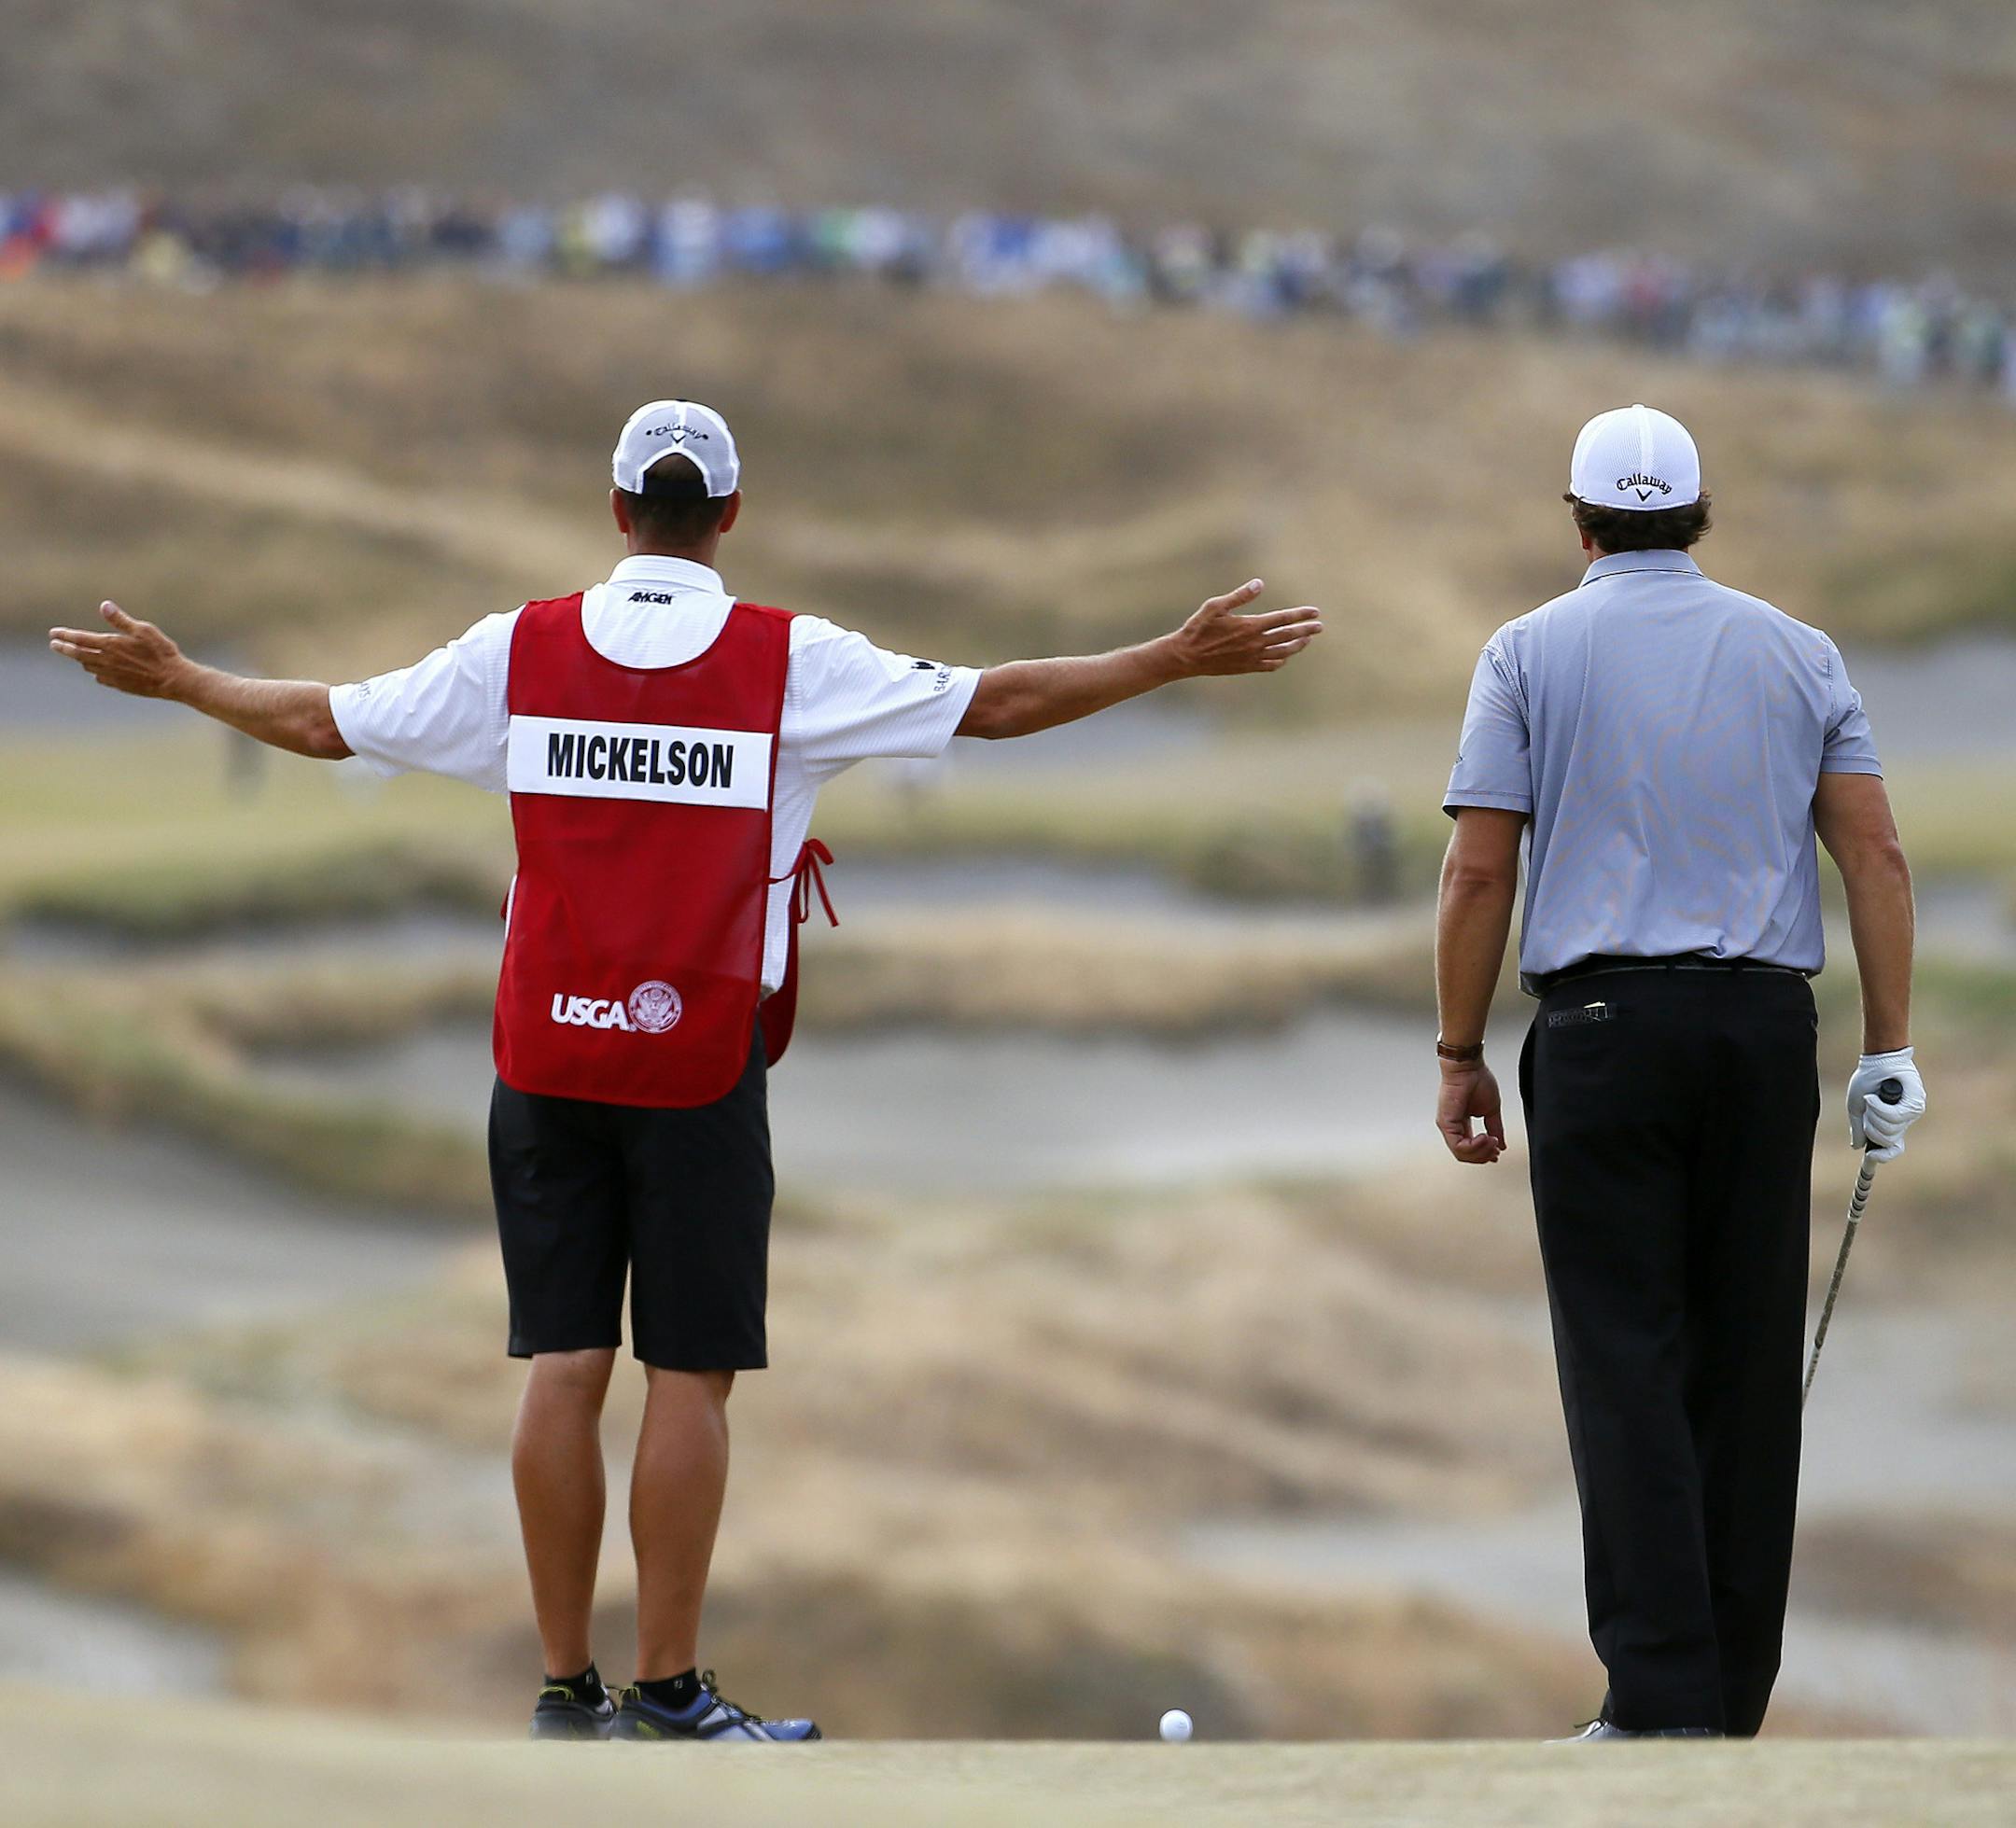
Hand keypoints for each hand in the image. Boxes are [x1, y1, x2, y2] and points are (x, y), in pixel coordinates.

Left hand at [48, 602, 190, 698]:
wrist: (173, 679)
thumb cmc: (161, 652)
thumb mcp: (144, 630)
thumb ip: (121, 620)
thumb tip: (104, 606)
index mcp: (110, 645)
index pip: (80, 639)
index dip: (65, 635)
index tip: (53, 633)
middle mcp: (107, 661)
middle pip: (78, 654)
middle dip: (64, 648)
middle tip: (54, 644)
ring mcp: (112, 675)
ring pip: (88, 666)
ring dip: (79, 659)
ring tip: (76, 655)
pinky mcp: (119, 685)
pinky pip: (100, 678)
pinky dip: (95, 672)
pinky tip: (97, 671)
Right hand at [1168, 579, 1321, 676]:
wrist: (1186, 656)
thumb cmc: (1199, 628)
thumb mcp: (1215, 606)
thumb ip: (1240, 595)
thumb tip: (1259, 583)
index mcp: (1250, 626)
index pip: (1283, 618)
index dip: (1301, 615)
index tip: (1314, 612)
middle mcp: (1255, 643)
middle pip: (1288, 635)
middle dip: (1306, 630)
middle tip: (1319, 626)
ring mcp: (1252, 657)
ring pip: (1283, 652)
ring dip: (1297, 645)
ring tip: (1307, 639)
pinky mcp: (1247, 667)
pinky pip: (1271, 665)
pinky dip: (1281, 660)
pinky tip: (1285, 655)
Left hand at [1437, 1059, 1506, 1164]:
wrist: (1468, 1066)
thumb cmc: (1476, 1080)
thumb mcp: (1491, 1110)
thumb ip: (1495, 1128)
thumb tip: (1501, 1145)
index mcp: (1461, 1124)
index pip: (1470, 1148)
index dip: (1484, 1154)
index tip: (1497, 1153)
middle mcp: (1452, 1127)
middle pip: (1465, 1155)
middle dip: (1483, 1156)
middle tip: (1496, 1150)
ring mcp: (1447, 1125)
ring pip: (1461, 1153)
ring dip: (1480, 1151)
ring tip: (1492, 1141)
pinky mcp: (1446, 1122)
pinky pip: (1458, 1145)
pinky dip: (1474, 1146)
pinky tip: (1485, 1138)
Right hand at [1847, 1048, 1925, 1164]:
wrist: (1877, 1060)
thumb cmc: (1867, 1080)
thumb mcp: (1856, 1107)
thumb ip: (1858, 1127)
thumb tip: (1857, 1147)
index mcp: (1891, 1123)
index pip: (1893, 1148)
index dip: (1883, 1156)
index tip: (1871, 1156)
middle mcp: (1903, 1121)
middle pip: (1887, 1141)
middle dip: (1871, 1127)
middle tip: (1868, 1109)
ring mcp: (1911, 1113)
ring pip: (1891, 1131)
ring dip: (1875, 1115)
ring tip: (1872, 1099)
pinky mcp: (1915, 1104)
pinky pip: (1895, 1117)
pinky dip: (1880, 1107)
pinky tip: (1875, 1097)